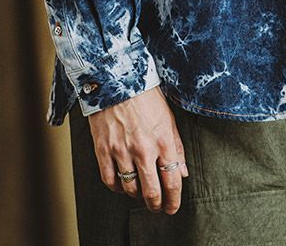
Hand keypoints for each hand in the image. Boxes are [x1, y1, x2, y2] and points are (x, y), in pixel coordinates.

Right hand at [87, 85, 188, 213]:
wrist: (117, 79)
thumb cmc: (145, 96)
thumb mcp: (168, 118)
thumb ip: (177, 147)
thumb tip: (182, 172)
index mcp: (163, 140)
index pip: (172, 181)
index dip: (173, 200)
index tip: (172, 207)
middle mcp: (143, 149)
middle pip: (152, 192)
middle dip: (156, 204)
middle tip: (157, 206)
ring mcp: (122, 150)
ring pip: (130, 189)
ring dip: (137, 195)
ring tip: (140, 191)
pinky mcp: (103, 149)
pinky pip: (109, 180)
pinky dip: (116, 187)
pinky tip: (122, 183)